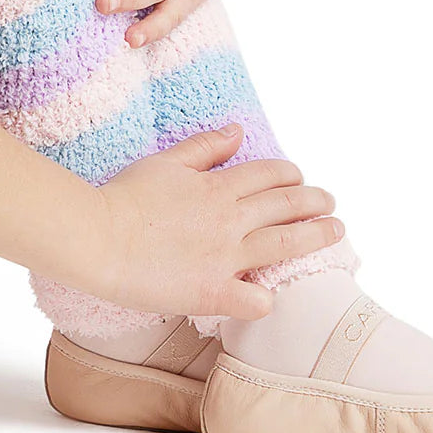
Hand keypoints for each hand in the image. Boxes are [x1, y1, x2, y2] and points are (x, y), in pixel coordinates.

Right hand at [93, 123, 343, 320]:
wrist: (97, 239)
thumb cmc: (124, 198)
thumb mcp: (165, 161)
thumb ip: (205, 147)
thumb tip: (238, 131)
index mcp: (217, 188)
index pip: (268, 175)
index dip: (289, 175)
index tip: (299, 178)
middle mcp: (229, 220)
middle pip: (287, 206)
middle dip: (315, 202)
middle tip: (331, 203)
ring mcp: (225, 258)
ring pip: (285, 246)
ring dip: (315, 237)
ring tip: (335, 232)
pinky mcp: (212, 293)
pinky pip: (254, 300)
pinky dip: (266, 298)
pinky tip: (267, 295)